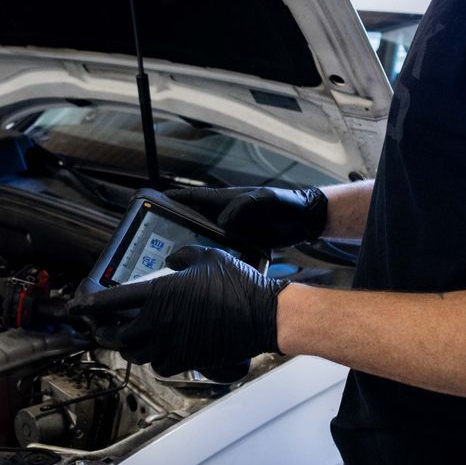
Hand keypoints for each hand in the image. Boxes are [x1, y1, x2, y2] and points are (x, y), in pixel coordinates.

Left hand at [69, 247, 286, 380]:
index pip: (109, 302)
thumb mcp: (206, 256)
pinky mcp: (185, 360)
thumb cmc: (236, 284)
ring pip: (134, 353)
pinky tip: (156, 350)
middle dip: (103, 333)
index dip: (86, 305)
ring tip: (128, 339)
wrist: (261, 315)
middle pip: (115, 335)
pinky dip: (151, 359)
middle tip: (101, 328)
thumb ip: (182, 256)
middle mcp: (158, 322)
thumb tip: (173, 260)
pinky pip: (157, 365)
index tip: (75, 307)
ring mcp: (170, 344)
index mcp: (158, 293)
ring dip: (126, 347)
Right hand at [167, 185, 327, 250]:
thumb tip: (223, 220)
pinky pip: (223, 248)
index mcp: (230, 199)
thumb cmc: (287, 203)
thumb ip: (244, 204)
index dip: (178, 199)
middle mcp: (229, 214)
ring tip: (175, 254)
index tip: (158, 200)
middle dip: (179, 223)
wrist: (307, 220)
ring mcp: (235, 229)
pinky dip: (213, 255)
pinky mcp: (244, 243)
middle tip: (161, 234)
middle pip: (198, 218)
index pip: (198, 198)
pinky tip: (204, 266)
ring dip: (194, 242)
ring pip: (208, 235)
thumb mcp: (266, 198)